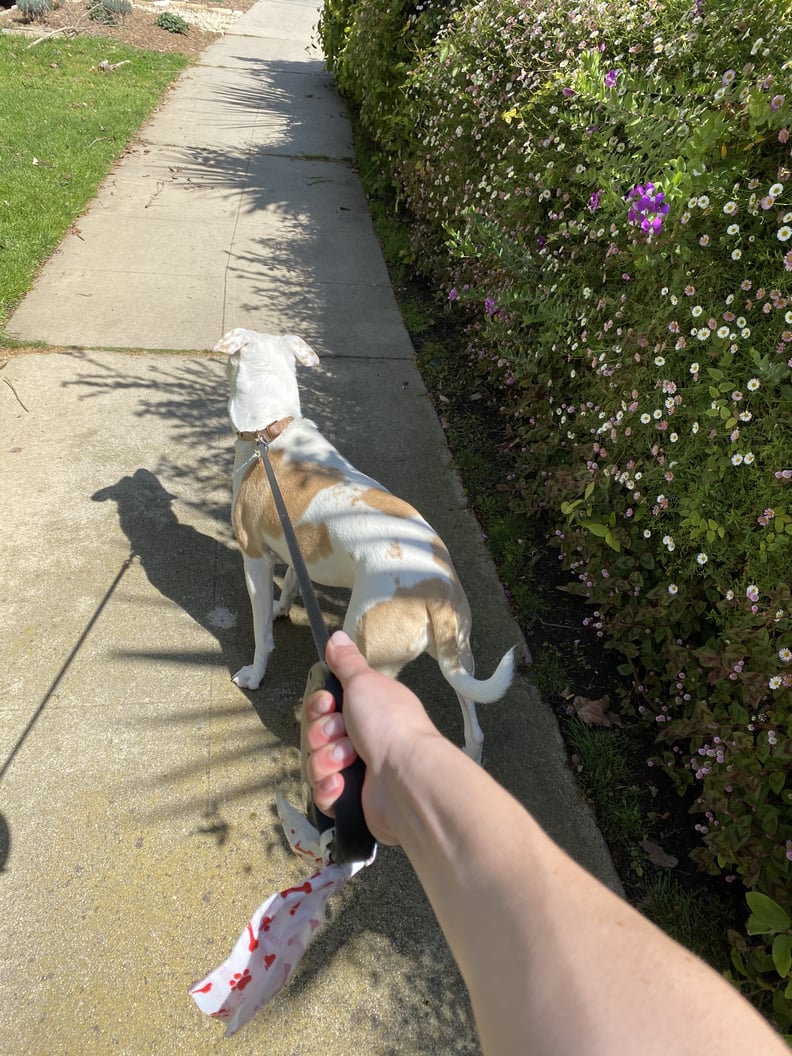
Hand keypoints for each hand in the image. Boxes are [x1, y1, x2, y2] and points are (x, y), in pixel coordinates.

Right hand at [303, 631, 438, 844]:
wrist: (406, 779)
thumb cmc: (388, 724)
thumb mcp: (364, 682)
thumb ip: (346, 663)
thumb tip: (336, 636)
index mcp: (367, 709)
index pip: (324, 706)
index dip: (319, 706)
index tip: (329, 704)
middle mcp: (363, 738)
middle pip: (316, 734)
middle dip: (323, 735)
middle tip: (344, 735)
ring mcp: (357, 771)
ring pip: (315, 764)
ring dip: (327, 761)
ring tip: (348, 763)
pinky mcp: (352, 801)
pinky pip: (323, 793)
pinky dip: (330, 789)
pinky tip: (343, 786)